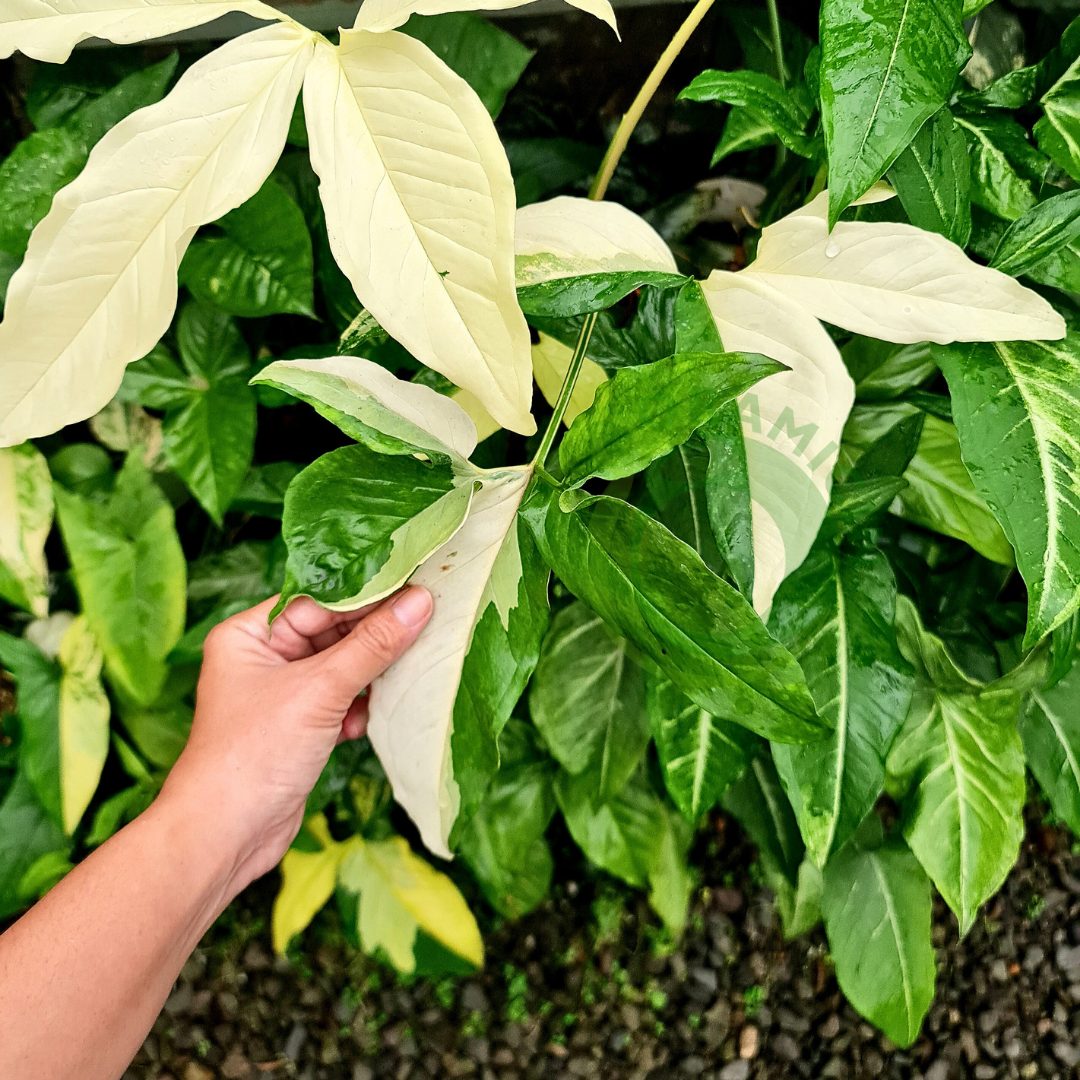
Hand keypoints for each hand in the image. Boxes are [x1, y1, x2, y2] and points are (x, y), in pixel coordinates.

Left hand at [157, 587, 432, 893]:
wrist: (225, 836)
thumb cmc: (255, 752)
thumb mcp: (320, 690)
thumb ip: (373, 645)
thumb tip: (420, 601)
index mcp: (248, 634)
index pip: (318, 600)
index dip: (366, 597)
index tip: (418, 589)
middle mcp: (262, 658)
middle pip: (332, 632)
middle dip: (374, 639)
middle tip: (425, 628)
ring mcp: (281, 694)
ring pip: (341, 668)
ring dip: (370, 676)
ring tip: (403, 675)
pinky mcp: (299, 727)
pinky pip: (340, 700)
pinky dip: (359, 707)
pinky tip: (366, 720)